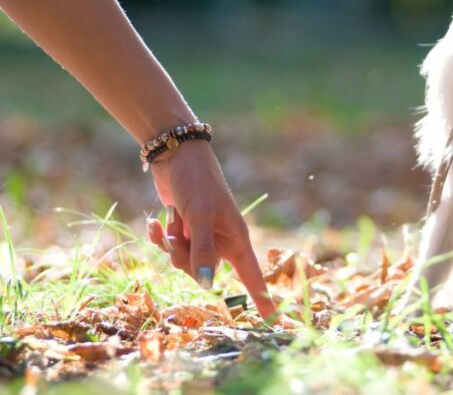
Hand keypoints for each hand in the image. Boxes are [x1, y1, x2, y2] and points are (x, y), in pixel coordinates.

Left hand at [144, 141, 275, 320]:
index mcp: (236, 238)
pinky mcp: (183, 232)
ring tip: (170, 222)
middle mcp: (221, 242)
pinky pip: (170, 249)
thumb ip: (203, 251)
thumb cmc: (197, 183)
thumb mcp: (200, 216)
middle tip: (178, 234)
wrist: (176, 158)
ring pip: (183, 263)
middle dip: (185, 259)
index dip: (261, 298)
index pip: (252, 275)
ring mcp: (201, 238)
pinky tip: (154, 223)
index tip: (272, 320)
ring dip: (171, 246)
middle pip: (204, 274)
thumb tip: (208, 285)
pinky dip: (160, 238)